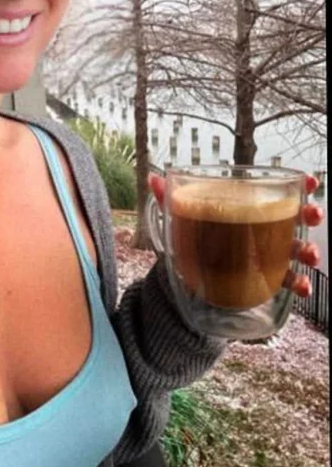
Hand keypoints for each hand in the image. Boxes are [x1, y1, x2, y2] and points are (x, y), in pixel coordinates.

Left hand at [147, 172, 324, 298]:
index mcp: (250, 208)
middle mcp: (265, 229)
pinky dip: (300, 283)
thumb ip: (171, 199)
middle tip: (312, 214)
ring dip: (309, 250)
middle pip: (296, 218)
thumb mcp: (181, 219)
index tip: (310, 181)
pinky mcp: (266, 279)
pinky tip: (302, 287)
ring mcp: (269, 254)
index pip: (279, 192)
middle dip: (310, 214)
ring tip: (310, 255)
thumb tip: (154, 179)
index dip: (300, 185)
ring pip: (298, 249)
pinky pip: (288, 280)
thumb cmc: (193, 239)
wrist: (187, 279)